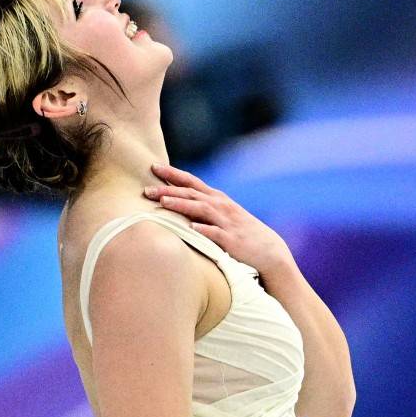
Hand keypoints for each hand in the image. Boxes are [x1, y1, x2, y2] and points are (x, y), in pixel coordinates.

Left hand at [144, 163, 294, 275]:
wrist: (268, 250)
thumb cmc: (240, 232)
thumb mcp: (222, 214)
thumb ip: (202, 206)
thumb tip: (176, 201)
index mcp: (217, 199)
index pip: (192, 181)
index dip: (173, 173)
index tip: (153, 166)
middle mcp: (221, 206)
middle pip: (192, 193)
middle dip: (169, 190)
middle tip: (147, 189)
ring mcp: (226, 222)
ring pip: (201, 209)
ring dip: (182, 204)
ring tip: (164, 202)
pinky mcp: (231, 240)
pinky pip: (216, 234)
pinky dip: (204, 230)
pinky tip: (192, 228)